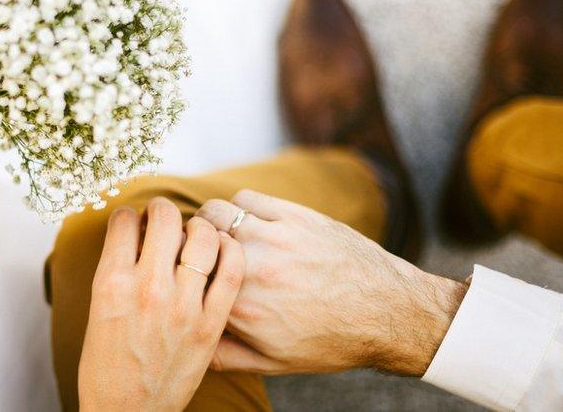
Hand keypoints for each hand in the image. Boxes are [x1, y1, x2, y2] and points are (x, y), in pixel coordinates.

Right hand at [78, 198, 244, 410]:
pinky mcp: (211, 324)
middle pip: (165, 217)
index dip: (132, 215)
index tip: (137, 222)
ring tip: (196, 234)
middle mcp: (147, 288)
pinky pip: (232, 270)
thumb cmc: (107, 366)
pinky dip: (231, 250)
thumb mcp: (97, 311)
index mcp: (111, 283)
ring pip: (203, 235)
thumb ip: (116, 271)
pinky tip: (223, 251)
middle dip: (164, 210)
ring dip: (199, 225)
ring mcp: (182, 306)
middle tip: (166, 218)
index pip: (124, 220)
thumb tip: (136, 236)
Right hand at [197, 190, 467, 376]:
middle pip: (191, 239)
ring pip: (214, 212)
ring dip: (210, 222)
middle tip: (194, 250)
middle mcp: (253, 270)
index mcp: (242, 309)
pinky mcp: (295, 216)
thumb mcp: (275, 363)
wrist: (389, 313)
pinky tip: (249, 222)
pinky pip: (246, 199)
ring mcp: (274, 238)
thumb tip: (191, 345)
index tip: (174, 271)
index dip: (174, 271)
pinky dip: (239, 208)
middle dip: (187, 244)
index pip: (184, 277)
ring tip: (220, 234)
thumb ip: (225, 355)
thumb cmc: (332, 341)